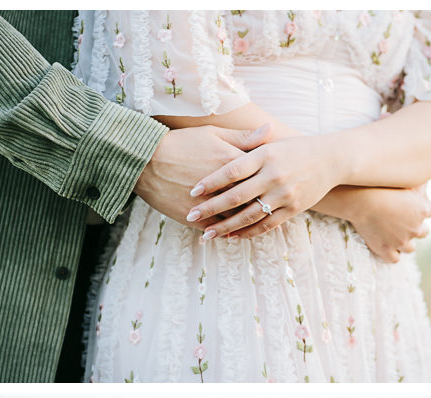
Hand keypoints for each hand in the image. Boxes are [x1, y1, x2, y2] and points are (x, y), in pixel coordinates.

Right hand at [133, 124, 273, 225]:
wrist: (147, 162)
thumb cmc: (181, 144)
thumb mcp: (213, 134)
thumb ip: (244, 137)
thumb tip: (272, 130)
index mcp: (233, 164)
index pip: (263, 176)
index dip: (274, 181)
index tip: (284, 183)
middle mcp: (225, 187)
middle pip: (255, 201)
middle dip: (267, 205)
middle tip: (279, 207)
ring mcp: (211, 206)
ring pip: (238, 220)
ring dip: (248, 224)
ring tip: (258, 225)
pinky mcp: (196, 218)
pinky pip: (218, 229)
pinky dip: (227, 232)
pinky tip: (234, 234)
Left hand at [186, 134, 342, 239]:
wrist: (331, 159)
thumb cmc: (295, 148)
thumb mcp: (272, 141)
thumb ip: (247, 143)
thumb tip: (220, 141)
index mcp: (264, 155)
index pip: (231, 171)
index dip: (210, 182)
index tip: (193, 192)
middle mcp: (273, 176)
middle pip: (236, 196)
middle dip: (211, 208)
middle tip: (192, 216)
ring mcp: (283, 195)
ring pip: (249, 216)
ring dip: (226, 226)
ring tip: (207, 234)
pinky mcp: (292, 209)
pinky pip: (266, 225)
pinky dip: (248, 232)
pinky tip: (232, 236)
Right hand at [347, 186, 430, 263]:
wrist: (361, 200)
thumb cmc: (381, 185)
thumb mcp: (405, 180)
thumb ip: (418, 183)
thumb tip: (424, 179)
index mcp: (422, 210)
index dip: (424, 208)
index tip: (416, 205)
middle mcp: (415, 228)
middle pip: (424, 232)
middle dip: (416, 227)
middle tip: (405, 221)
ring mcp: (401, 241)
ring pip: (410, 248)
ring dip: (405, 242)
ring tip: (397, 236)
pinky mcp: (386, 250)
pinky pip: (394, 259)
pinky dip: (392, 254)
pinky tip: (388, 247)